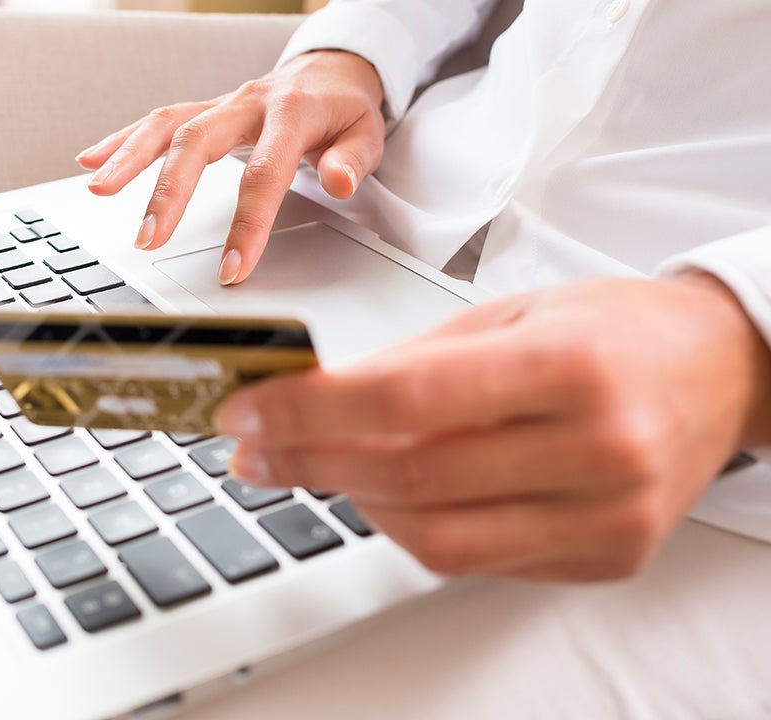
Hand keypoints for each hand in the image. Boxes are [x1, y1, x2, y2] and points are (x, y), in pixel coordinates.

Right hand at [76, 50, 385, 284]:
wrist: (332, 70)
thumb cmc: (345, 110)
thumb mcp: (368, 133)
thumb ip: (352, 160)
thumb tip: (339, 182)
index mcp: (291, 113)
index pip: (264, 174)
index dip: (247, 224)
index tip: (232, 269)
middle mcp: (248, 104)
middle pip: (198, 143)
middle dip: (169, 191)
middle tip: (149, 237)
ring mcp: (222, 104)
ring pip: (167, 126)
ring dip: (129, 158)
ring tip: (99, 190)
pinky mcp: (204, 110)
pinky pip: (158, 121)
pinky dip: (122, 140)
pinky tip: (91, 160)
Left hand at [214, 276, 770, 580]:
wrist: (721, 372)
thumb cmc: (615, 330)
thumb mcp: (513, 313)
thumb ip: (414, 362)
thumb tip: (310, 398)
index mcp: (570, 368)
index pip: (405, 399)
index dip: (307, 411)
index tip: (246, 410)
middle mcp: (597, 451)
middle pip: (409, 478)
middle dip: (308, 464)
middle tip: (251, 449)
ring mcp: (607, 518)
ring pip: (434, 539)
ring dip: (355, 502)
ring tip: (315, 465)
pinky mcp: (606, 559)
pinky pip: (476, 562)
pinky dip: (414, 528)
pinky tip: (387, 492)